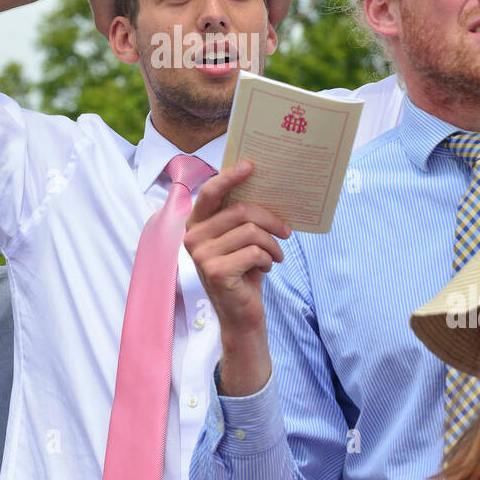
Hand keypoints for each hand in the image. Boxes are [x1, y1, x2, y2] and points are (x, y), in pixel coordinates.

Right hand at [184, 161, 291, 395]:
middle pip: (241, 210)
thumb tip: (263, 183)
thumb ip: (241, 215)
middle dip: (270, 219)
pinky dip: (268, 258)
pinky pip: (254, 251)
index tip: (251, 165)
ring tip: (276, 255)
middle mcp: (193, 236)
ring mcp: (201, 255)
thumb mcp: (240, 239)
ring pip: (251, 231)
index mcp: (197, 223)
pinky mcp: (215, 271)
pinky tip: (266, 267)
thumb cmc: (243, 270)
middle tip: (286, 231)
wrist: (242, 313)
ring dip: (272, 244)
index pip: (210, 192)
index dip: (229, 176)